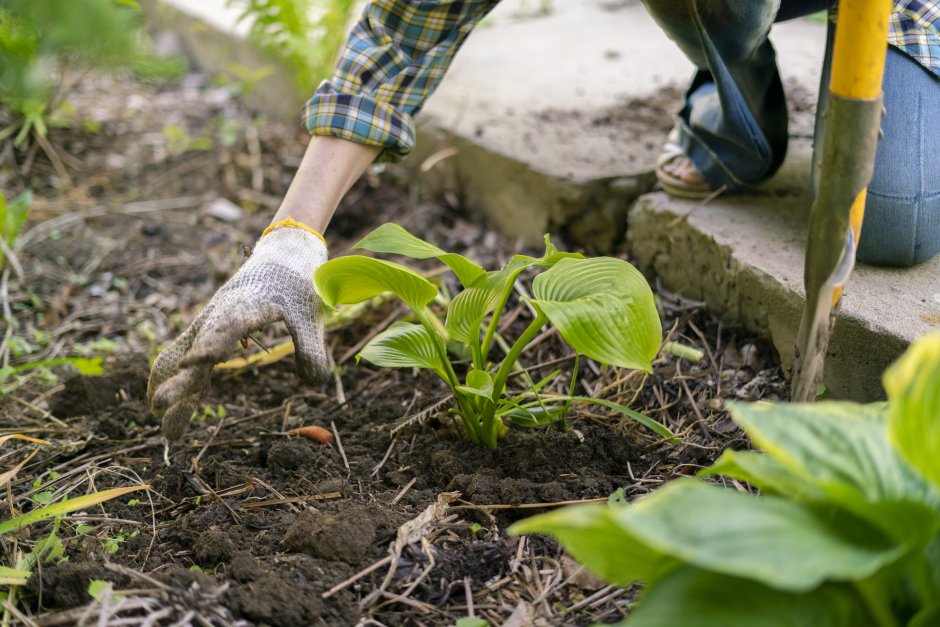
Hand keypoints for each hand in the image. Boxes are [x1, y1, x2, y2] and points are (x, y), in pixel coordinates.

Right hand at [148, 221, 329, 439]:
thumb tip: (313, 384)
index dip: (208, 346)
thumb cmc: (298, 284)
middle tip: (161, 407)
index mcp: (248, 306)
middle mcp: (221, 313)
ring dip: (169, 381)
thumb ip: (311, 349)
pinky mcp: (208, 324)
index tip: (191, 365)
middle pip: (196, 349)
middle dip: (180, 379)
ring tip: (155, 414)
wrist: (283, 253)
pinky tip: (157, 397)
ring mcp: (211, 318)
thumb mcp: (311, 315)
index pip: (225, 329)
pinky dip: (169, 370)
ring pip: (183, 351)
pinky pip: (183, 347)